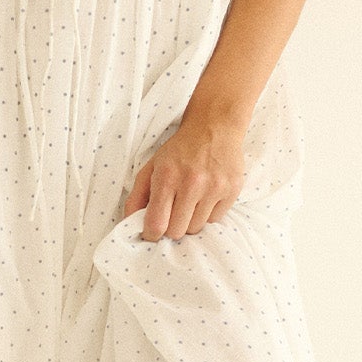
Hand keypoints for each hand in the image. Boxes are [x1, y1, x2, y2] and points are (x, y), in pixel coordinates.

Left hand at [124, 104, 248, 240]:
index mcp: (167, 177)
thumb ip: (137, 195)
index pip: (157, 224)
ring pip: (196, 228)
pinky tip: (206, 197)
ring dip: (190, 221)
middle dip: (171, 227)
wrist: (214, 127)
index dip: (151, 234)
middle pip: (177, 231)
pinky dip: (208, 214)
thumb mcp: (152, 166)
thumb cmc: (180, 150)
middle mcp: (192, 184)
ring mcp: (214, 188)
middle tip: (173, 214)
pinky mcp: (232, 190)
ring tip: (190, 202)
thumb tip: (129, 222)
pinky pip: (215, 220)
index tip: (152, 232)